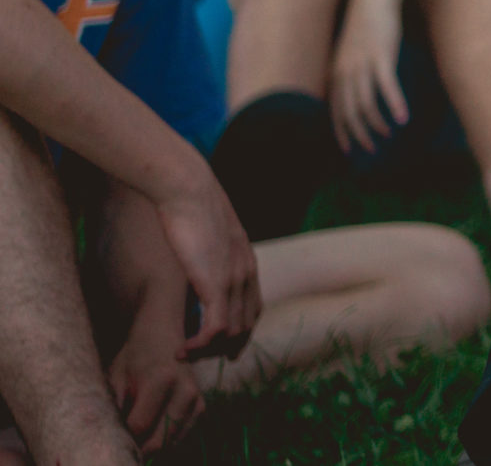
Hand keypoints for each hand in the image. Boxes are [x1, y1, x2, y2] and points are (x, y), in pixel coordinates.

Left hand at [107, 297, 205, 452]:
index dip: (121, 436)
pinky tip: (151, 432)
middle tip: (121, 443)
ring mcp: (196, 400)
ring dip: (151, 447)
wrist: (164, 335)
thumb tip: (108, 441)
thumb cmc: (135, 356)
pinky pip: (180, 437)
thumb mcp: (116, 377)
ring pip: (170, 444)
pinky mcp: (201, 407)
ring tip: (135, 438)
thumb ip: (113, 409)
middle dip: (136, 447)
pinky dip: (164, 441)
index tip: (110, 434)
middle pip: (158, 442)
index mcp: (161, 381)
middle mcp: (185, 392)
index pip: (139, 428)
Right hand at [152, 165, 259, 359]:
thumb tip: (195, 254)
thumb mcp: (206, 231)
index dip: (241, 330)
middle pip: (246, 324)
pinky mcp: (216, 284)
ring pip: (232, 332)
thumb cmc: (188, 204)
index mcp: (247, 260)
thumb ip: (207, 249)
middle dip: (226, 346)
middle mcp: (247, 273)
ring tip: (184, 355)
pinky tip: (182, 349)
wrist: (187, 188)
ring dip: (208, 350)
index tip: (224, 345)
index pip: (254, 307)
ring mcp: (234, 280)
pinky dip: (200, 345)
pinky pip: (216, 329)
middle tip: (200, 357)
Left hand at [330, 0, 407, 153]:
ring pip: (366, 104)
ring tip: (388, 136)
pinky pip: (387, 87)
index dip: (341, 133)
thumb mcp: (352, 50)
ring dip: (377, 124)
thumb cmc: (366, 23)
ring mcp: (362, 66)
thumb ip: (351, 70)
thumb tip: (355, 87)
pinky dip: (394, 105)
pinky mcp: (381, 57)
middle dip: (359, 135)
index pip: (334, 111)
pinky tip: (403, 118)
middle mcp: (345, 73)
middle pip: (349, 113)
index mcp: (336, 73)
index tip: (349, 151)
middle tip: (372, 150)